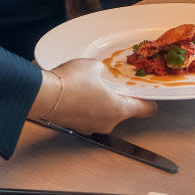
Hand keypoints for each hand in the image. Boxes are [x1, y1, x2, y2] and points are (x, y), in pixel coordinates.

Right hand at [41, 59, 155, 133]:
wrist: (45, 95)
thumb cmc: (72, 82)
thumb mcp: (94, 66)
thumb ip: (105, 71)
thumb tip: (102, 72)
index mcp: (119, 110)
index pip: (145, 109)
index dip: (149, 101)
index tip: (149, 96)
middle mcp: (108, 123)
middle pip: (123, 111)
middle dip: (119, 98)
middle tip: (114, 84)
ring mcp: (91, 127)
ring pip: (105, 114)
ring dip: (102, 102)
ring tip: (92, 86)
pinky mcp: (77, 126)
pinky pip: (89, 116)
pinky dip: (87, 107)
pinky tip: (79, 93)